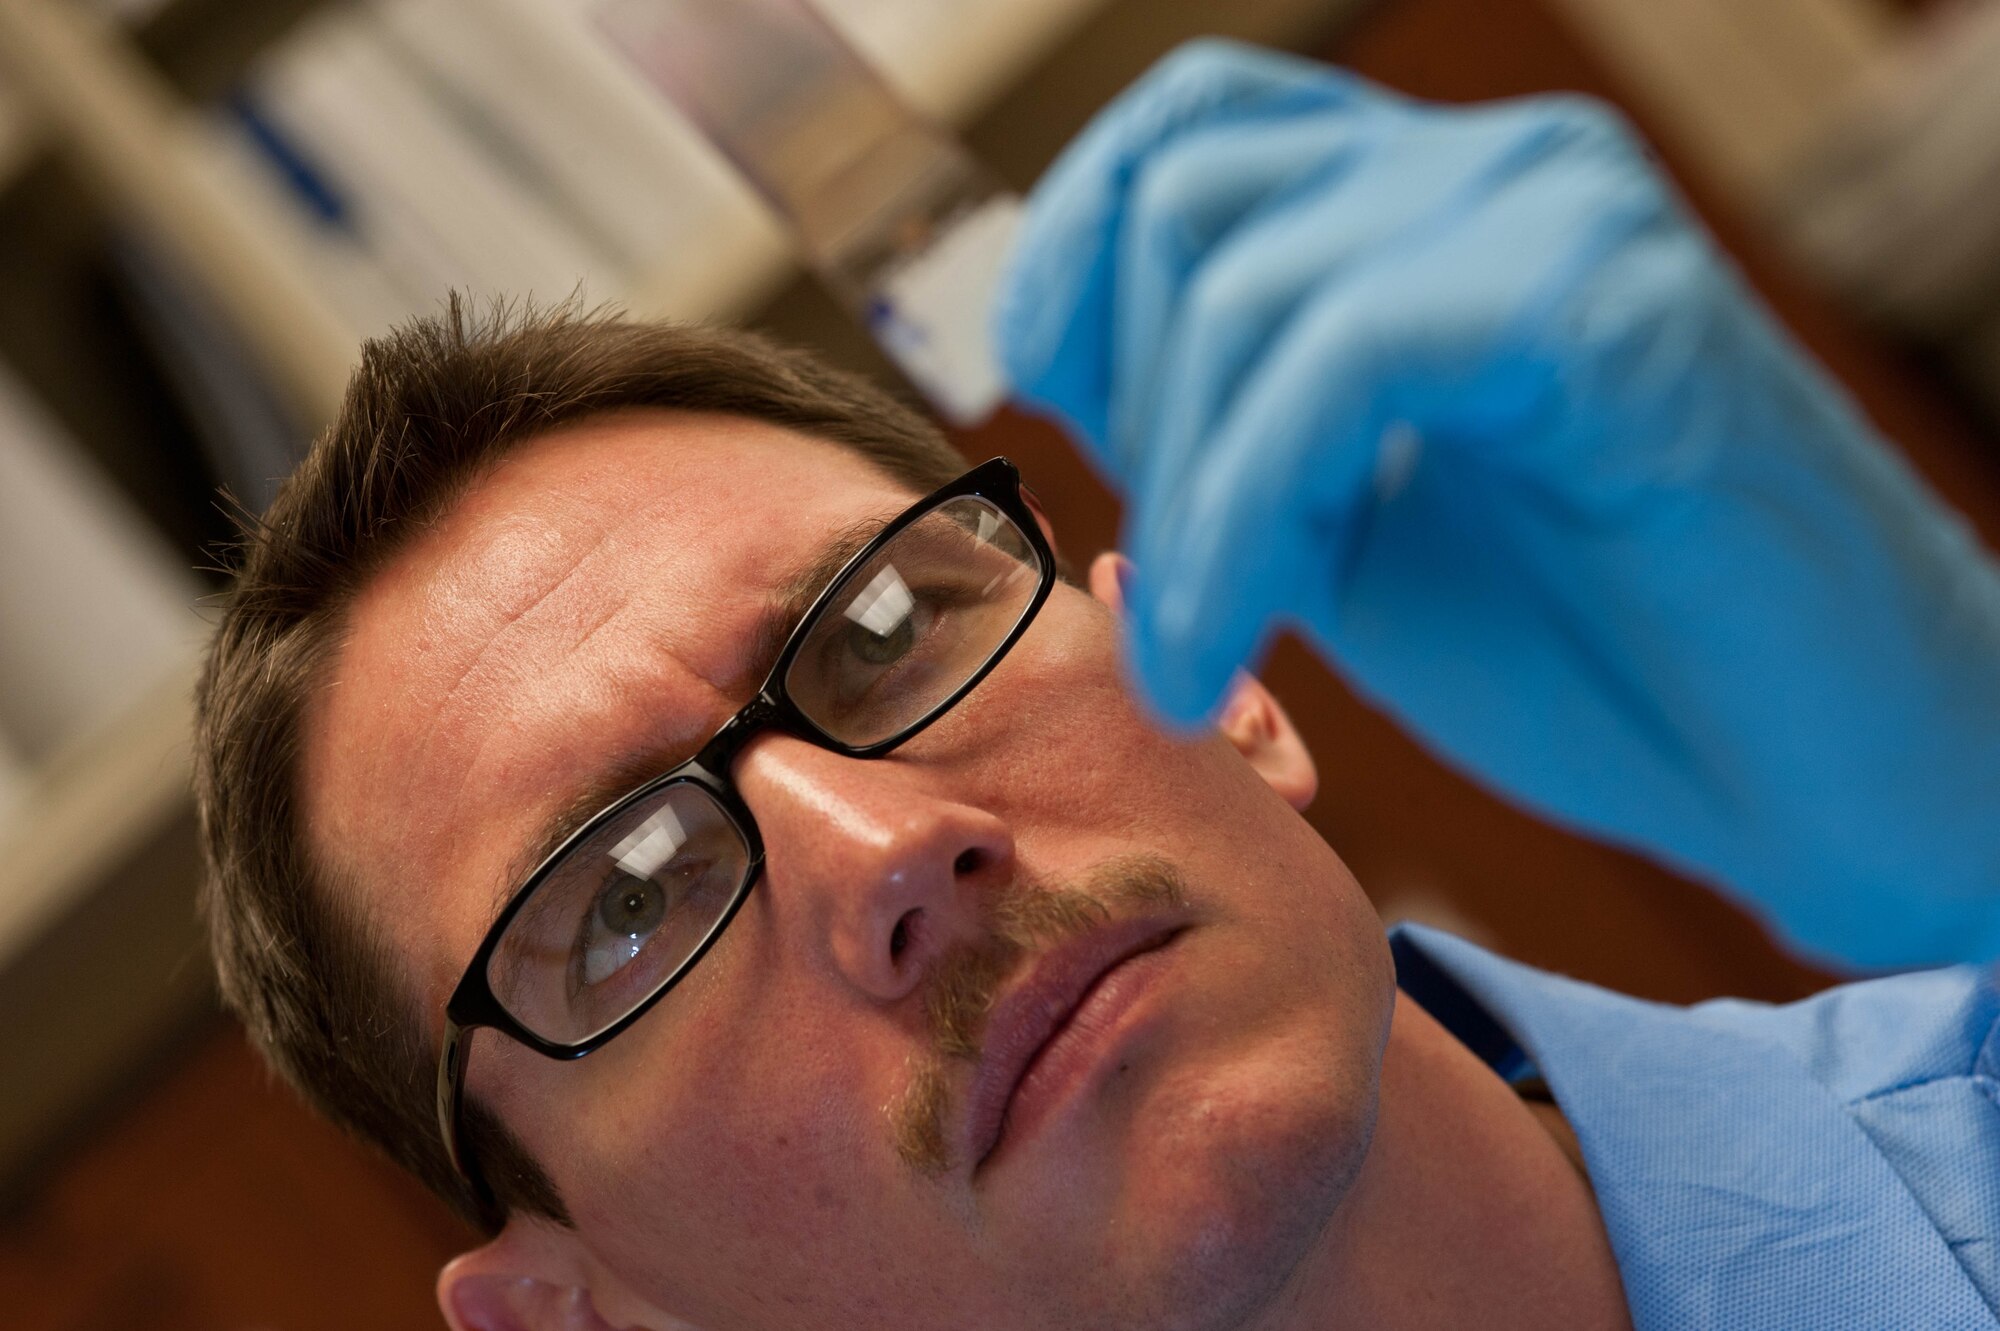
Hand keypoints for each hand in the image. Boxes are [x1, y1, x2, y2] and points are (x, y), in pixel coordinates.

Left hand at [995, 40, 1999, 967]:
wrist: (1810, 777)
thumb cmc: (1594, 660)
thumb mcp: (1345, 520)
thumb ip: (1222, 423)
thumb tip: (1054, 356)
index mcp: (1438, 205)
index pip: (1194, 126)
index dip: (1072, 241)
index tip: (1034, 391)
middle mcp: (1501, 171)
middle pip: (1190, 198)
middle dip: (1128, 414)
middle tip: (1176, 588)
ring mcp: (1562, 217)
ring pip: (1245, 279)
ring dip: (1184, 488)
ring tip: (1208, 644)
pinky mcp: (1607, 302)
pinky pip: (1339, 359)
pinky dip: (1243, 520)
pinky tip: (1230, 649)